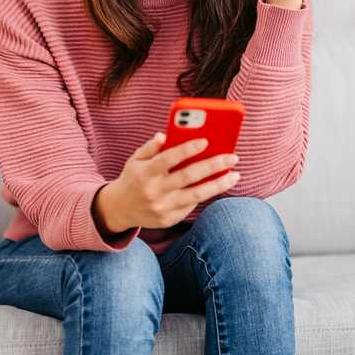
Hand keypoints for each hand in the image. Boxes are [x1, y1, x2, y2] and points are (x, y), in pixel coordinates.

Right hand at [95, 132, 239, 231]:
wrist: (119, 210)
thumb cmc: (133, 178)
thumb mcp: (135, 160)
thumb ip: (150, 147)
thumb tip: (165, 135)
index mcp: (145, 173)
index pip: (168, 158)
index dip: (187, 149)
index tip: (206, 140)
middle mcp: (154, 191)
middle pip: (188, 176)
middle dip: (213, 165)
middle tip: (233, 157)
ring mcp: (162, 207)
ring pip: (196, 195)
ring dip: (219, 185)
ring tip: (235, 175)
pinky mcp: (169, 219)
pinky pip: (192, 205)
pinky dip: (207, 194)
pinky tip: (219, 184)